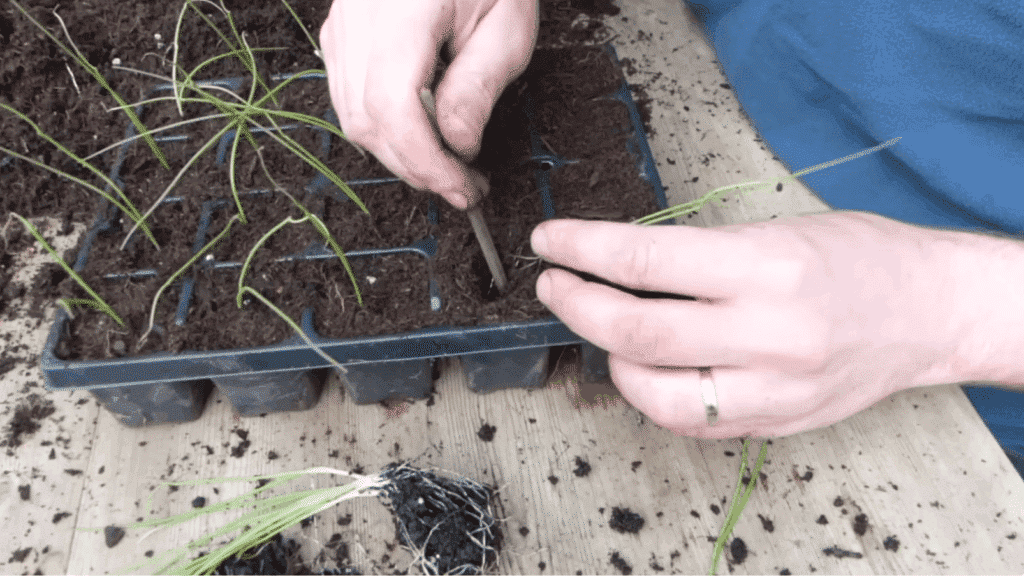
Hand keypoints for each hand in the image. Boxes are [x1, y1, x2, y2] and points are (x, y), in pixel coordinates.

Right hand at [319, 0, 537, 208]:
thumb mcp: (506, 25)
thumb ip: (479, 86)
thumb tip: (456, 145)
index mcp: (401, 11)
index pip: (393, 108)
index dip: (425, 161)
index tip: (460, 188)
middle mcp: (358, 17)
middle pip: (366, 120)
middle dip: (415, 166)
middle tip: (462, 184)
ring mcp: (342, 23)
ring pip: (352, 116)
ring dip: (399, 152)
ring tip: (446, 162)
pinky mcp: (340, 32)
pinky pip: (348, 96)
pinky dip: (383, 127)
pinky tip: (420, 132)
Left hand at [530, 212, 969, 437]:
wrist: (927, 312)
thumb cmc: (857, 258)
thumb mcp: (775, 230)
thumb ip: (698, 255)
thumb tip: (618, 265)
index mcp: (767, 268)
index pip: (645, 259)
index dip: (582, 248)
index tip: (550, 240)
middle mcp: (769, 335)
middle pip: (637, 332)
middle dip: (575, 306)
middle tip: (553, 285)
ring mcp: (773, 389)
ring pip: (654, 395)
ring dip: (608, 359)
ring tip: (600, 329)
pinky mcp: (774, 422)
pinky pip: (690, 422)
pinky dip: (651, 394)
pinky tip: (643, 366)